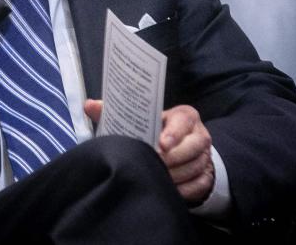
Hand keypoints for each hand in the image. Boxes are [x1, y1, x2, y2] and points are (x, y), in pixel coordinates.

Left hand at [83, 100, 215, 204]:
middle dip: (172, 158)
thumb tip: (89, 105)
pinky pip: (198, 186)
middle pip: (193, 147)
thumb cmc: (155, 131)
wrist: (178, 148)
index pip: (184, 122)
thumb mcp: (140, 119)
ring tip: (156, 177)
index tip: (160, 144)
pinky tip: (167, 189)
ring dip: (175, 175)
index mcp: (184, 116)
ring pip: (195, 167)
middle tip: (154, 164)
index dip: (174, 133)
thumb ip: (116, 112)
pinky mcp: (206, 176)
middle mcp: (199, 135)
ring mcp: (205, 157)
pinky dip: (183, 190)